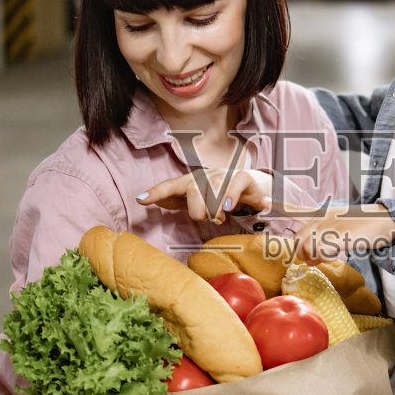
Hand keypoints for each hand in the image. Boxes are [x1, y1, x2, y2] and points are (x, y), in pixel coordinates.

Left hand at [137, 167, 273, 223]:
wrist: (254, 186)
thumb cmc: (220, 196)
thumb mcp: (197, 199)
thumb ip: (174, 200)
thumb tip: (144, 199)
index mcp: (192, 181)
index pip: (171, 185)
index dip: (156, 192)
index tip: (140, 199)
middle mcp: (206, 175)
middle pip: (192, 191)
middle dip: (199, 211)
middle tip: (210, 219)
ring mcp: (224, 175)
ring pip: (212, 193)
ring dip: (217, 211)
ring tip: (223, 215)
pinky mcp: (243, 177)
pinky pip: (234, 186)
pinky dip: (231, 198)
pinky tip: (231, 208)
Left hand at [277, 204, 394, 263]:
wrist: (386, 221)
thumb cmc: (365, 228)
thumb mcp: (341, 232)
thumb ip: (324, 243)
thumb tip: (310, 260)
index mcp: (324, 214)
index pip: (297, 210)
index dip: (279, 207)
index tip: (264, 202)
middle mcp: (324, 218)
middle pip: (299, 238)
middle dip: (303, 252)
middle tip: (317, 259)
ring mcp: (331, 225)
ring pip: (307, 246)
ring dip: (314, 257)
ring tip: (328, 256)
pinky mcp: (339, 234)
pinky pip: (320, 249)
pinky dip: (324, 256)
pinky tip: (335, 254)